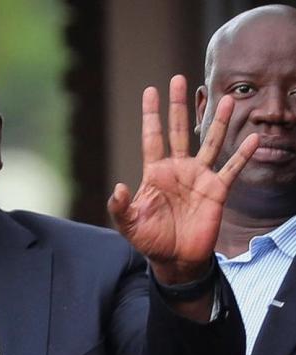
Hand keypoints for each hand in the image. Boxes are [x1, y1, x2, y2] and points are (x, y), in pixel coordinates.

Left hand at [107, 75, 257, 283]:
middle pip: (178, 130)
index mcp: (155, 172)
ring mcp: (199, 177)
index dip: (151, 114)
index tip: (150, 90)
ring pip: (210, 143)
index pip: (152, 137)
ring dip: (217, 122)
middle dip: (178, 105)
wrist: (175, 260)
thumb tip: (118, 187)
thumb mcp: (128, 223)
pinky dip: (242, 154)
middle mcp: (178, 169)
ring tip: (227, 99)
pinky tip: (252, 137)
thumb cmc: (150, 239)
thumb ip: (120, 206)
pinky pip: (232, 169)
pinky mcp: (217, 191)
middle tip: (179, 79)